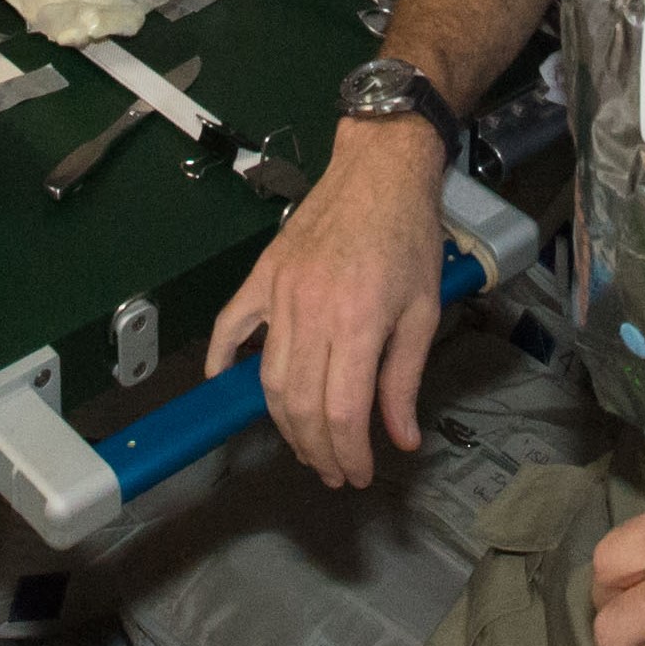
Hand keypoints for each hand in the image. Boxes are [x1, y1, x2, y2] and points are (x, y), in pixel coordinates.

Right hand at [201, 118, 449, 486]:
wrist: (379, 172)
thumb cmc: (409, 238)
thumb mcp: (423, 312)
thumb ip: (404, 380)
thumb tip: (401, 438)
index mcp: (357, 323)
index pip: (342, 412)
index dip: (347, 453)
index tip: (356, 473)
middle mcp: (311, 312)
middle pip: (300, 404)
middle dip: (316, 449)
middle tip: (332, 469)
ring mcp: (278, 293)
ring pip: (267, 377)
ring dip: (282, 422)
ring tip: (304, 443)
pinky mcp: (261, 275)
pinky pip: (230, 327)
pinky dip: (221, 361)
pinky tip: (225, 386)